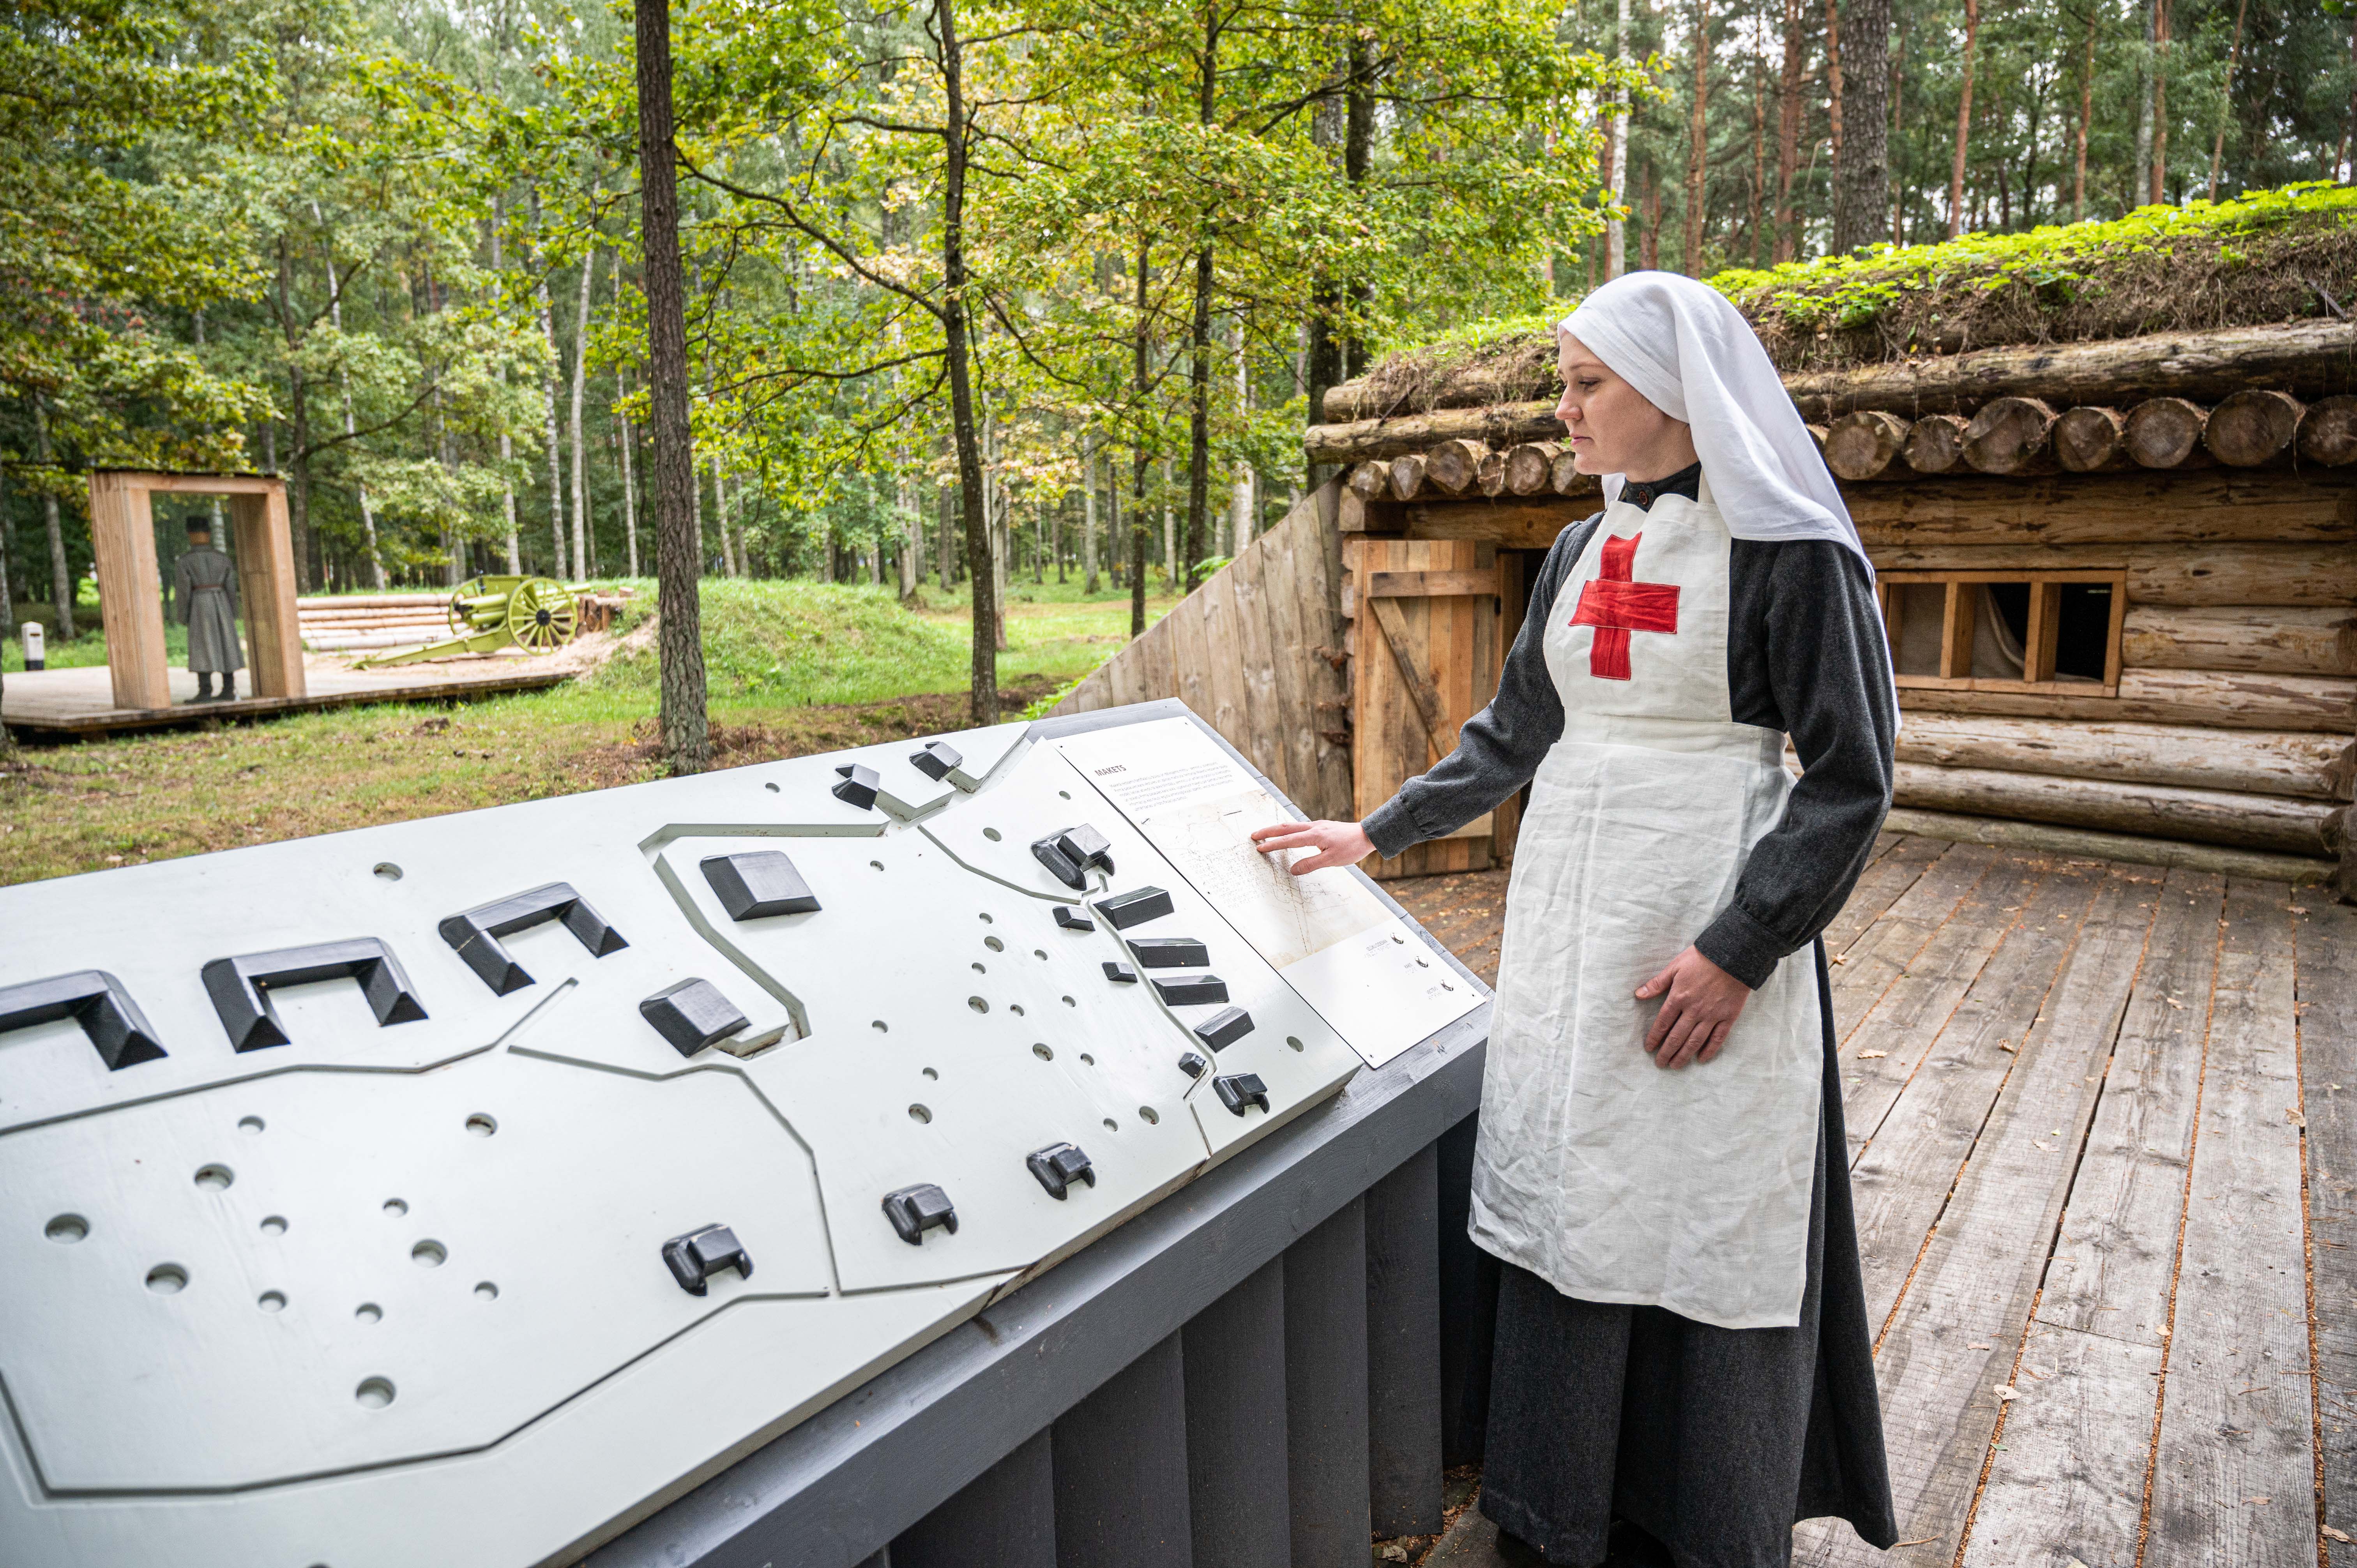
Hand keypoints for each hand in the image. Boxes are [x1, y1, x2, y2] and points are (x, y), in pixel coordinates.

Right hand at [1249, 818, 1373, 875]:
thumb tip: (1293, 870)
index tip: (1260, 848)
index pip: (1288, 840)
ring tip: (1265, 833)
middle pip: (1286, 828)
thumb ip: (1310, 864)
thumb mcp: (1332, 860)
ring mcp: (1317, 826)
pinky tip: (1288, 833)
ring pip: (1292, 826)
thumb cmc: (1351, 848)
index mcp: (1314, 835)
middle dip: (1268, 832)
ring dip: (1277, 829)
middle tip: (1254, 835)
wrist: (1367, 835)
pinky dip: (1289, 829)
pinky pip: (1300, 827)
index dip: (1273, 845)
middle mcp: (1313, 828)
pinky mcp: (1322, 827)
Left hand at [1634, 946, 1749, 1069]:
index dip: (1654, 1038)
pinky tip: (1701, 1059)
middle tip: (1660, 1064)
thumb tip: (1638, 994)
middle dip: (1667, 1052)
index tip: (1649, 1048)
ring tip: (1676, 1066)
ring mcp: (1712, 1015)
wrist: (1734, 955)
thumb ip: (1657, 983)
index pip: (1662, 1023)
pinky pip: (1717, 1038)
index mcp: (1678, 998)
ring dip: (1684, 1055)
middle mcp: (1693, 1010)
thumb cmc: (1701, 958)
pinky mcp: (1728, 1017)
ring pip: (1695, 1041)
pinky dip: (1709, 1050)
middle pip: (1677, 1037)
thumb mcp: (1675, 966)